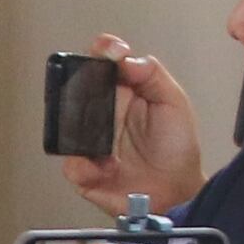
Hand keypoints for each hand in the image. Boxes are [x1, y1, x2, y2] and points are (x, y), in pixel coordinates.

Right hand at [61, 38, 209, 210]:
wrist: (178, 192)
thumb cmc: (176, 149)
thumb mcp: (174, 104)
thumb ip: (153, 76)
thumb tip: (126, 59)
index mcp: (122, 91)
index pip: (103, 62)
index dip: (102, 51)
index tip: (111, 52)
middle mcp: (101, 113)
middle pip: (75, 89)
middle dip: (81, 89)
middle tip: (100, 97)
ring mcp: (89, 142)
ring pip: (66, 127)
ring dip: (83, 132)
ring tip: (106, 142)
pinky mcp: (84, 171)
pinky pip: (71, 164)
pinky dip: (87, 166)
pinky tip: (109, 167)